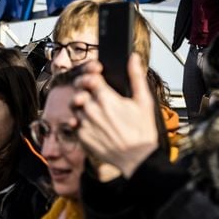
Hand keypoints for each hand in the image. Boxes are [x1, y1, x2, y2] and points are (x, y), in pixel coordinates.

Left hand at [71, 54, 160, 178]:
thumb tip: (133, 58)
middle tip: (91, 90)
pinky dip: (81, 121)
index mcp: (106, 99)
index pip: (89, 77)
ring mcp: (85, 124)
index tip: (97, 74)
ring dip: (82, 105)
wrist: (137, 159)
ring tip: (95, 110)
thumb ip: (136, 77)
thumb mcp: (144, 102)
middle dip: (83, 87)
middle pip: (78, 91)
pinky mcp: (81, 137)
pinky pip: (74, 124)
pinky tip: (94, 124)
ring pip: (75, 107)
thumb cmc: (142, 132)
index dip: (91, 73)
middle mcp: (92, 111)